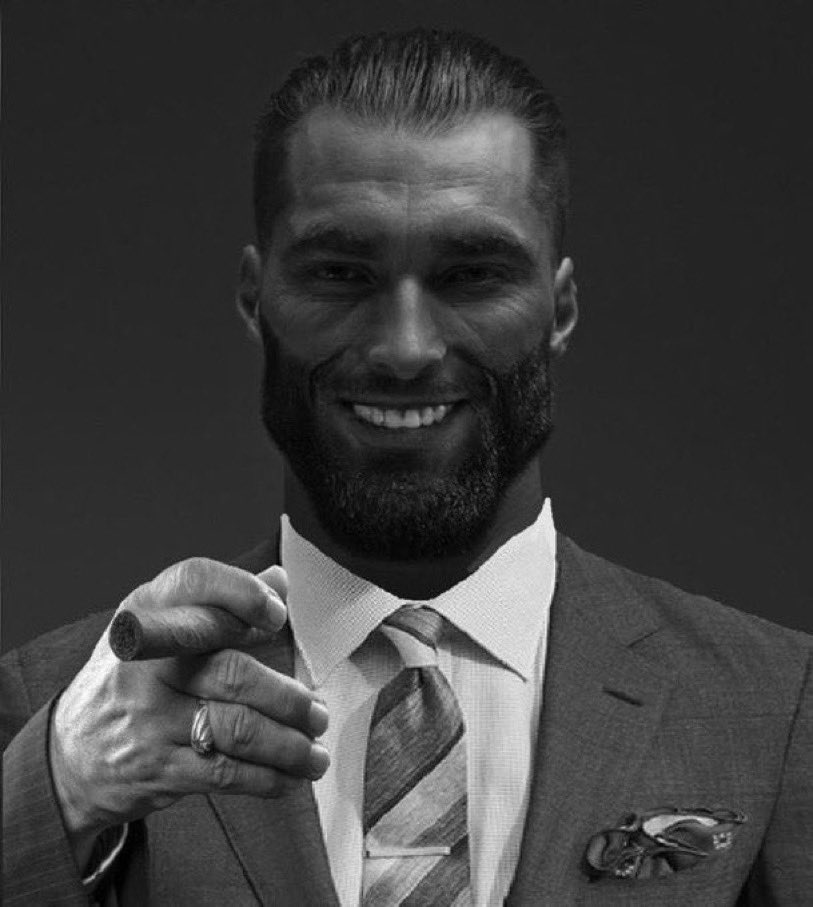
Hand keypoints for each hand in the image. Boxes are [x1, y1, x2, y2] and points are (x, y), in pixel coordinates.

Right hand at [48, 558, 328, 869]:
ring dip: (288, 744)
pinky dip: (266, 778)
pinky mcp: (156, 767)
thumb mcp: (163, 630)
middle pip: (233, 672)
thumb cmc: (136, 679)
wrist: (71, 754)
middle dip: (288, 697)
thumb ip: (222, 605)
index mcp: (149, 613)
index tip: (278, 615)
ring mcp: (148, 717)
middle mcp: (145, 662)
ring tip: (313, 751)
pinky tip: (288, 777)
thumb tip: (280, 578)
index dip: (242, 593)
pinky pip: (225, 773)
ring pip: (237, 728)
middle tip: (317, 712)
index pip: (195, 583)